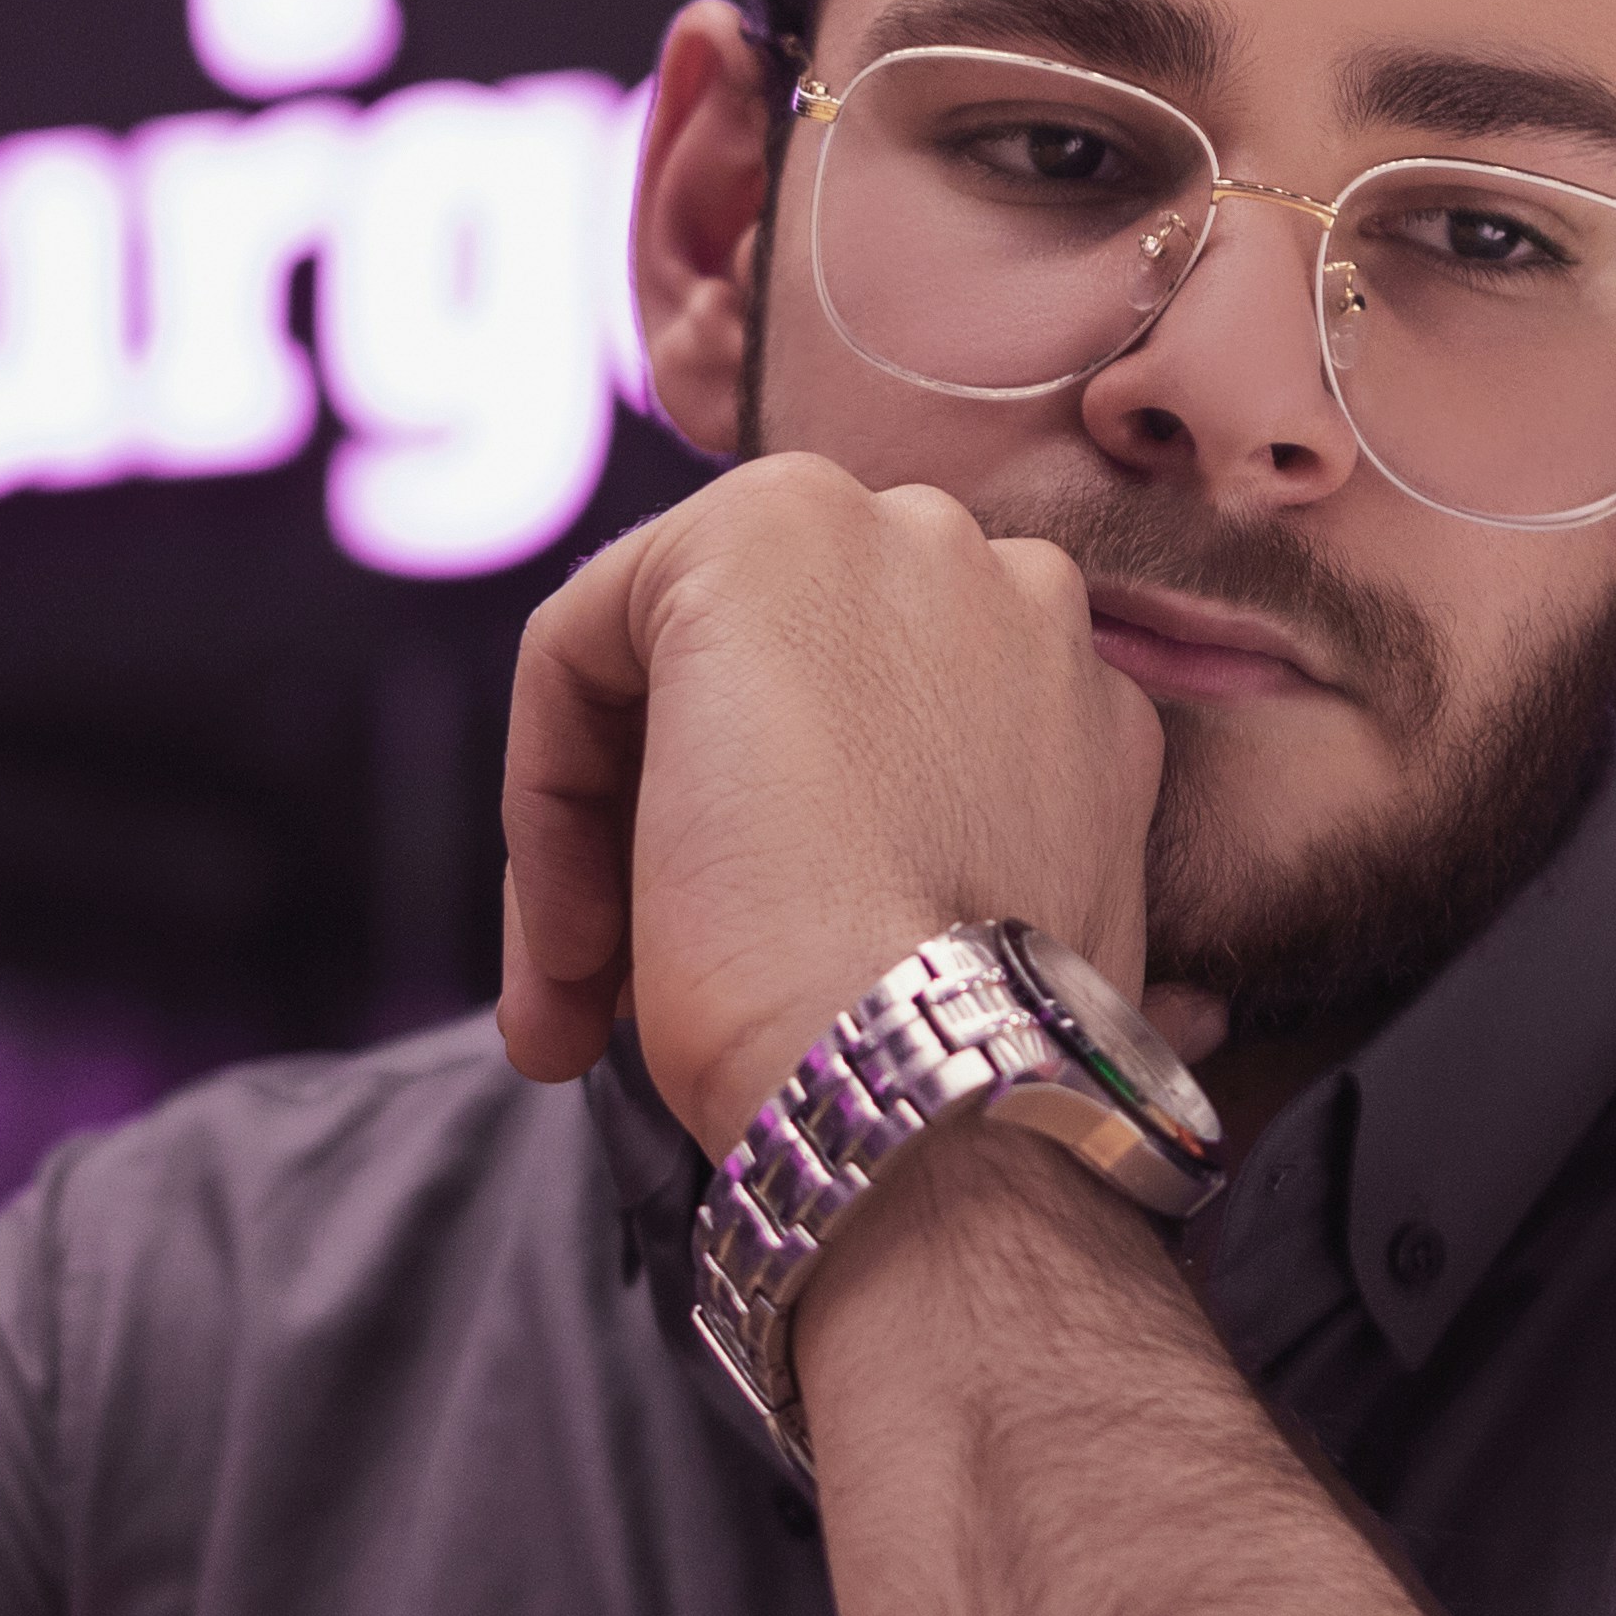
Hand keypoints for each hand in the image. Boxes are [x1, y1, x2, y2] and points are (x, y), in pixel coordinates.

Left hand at [498, 453, 1166, 1155]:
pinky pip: (581, 645)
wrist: (927, 1079)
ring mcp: (894, 538)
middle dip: (668, 839)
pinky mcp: (756, 535)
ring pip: (668, 667)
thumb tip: (777, 869)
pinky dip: (546, 791)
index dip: (758, 867)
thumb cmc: (939, 1060)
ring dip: (604, 832)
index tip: (706, 1001)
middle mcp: (1003, 577)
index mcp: (1069, 687)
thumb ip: (903, 841)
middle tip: (615, 998)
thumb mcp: (957, 926)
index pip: (858, 736)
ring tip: (579, 993)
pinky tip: (566, 946)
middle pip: (765, 688)